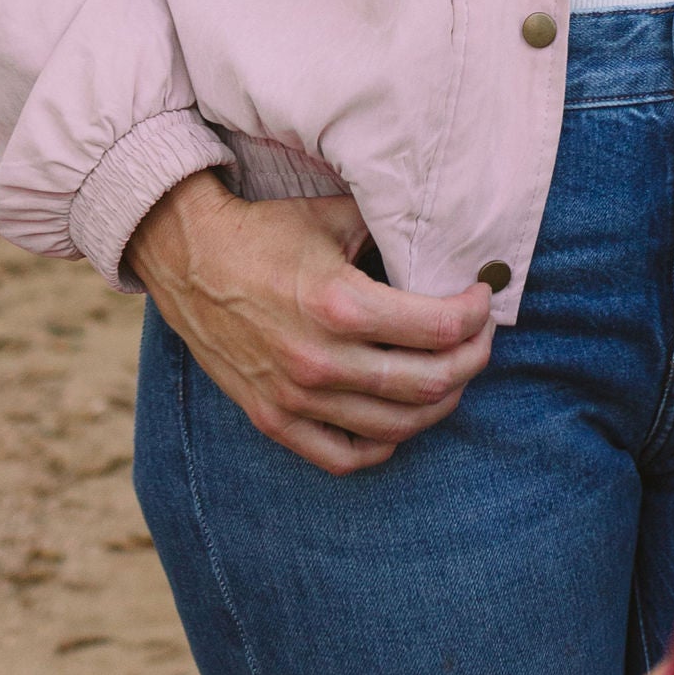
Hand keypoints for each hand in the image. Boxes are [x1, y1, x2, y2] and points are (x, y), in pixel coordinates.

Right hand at [127, 174, 493, 474]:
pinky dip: (385, 444)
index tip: (484, 297)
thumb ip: (390, 233)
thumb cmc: (266, 233)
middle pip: (429, 383)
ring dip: (440, 401)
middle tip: (480, 337)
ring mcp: (296, 399)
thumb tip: (449, 242)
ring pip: (397, 426)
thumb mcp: (334, 217)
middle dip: (472, 359)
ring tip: (451, 372)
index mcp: (340, 305)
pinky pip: (346, 457)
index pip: (437, 329)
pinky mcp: (274, 420)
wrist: (189, 259)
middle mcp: (321, 361)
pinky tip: (401, 416)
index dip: (476, 315)